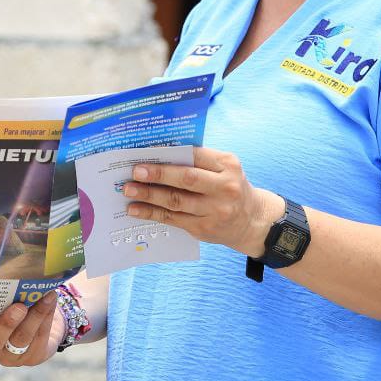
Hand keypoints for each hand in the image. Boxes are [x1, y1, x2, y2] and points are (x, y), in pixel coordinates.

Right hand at [0, 291, 60, 366]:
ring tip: (44, 298)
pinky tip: (50, 300)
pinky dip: (46, 317)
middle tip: (19, 306)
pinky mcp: (32, 357)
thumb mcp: (0, 297)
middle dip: (7, 322)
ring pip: (21, 338)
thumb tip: (9, 268)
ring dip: (34, 317)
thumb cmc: (9, 303)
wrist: (35, 322)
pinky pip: (39, 338)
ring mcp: (10, 355)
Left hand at [121, 147, 283, 256]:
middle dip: (158, 174)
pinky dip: (151, 213)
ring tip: (128, 190)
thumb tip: (159, 154)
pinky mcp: (203, 229)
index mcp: (228, 165)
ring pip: (176, 201)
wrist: (252, 221)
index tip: (147, 152)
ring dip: (149, 195)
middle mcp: (224, 188)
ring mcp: (215, 211)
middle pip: (187, 179)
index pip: (196, 155)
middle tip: (135, 171)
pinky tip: (135, 209)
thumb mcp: (224, 169)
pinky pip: (173, 219)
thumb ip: (200, 161)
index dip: (171, 154)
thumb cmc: (230, 187)